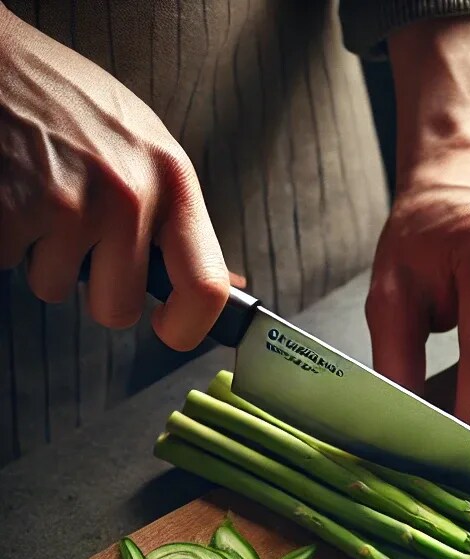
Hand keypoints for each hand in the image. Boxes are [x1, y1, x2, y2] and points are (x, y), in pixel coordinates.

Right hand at [0, 6, 227, 348]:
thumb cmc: (70, 103)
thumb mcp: (145, 149)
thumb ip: (179, 219)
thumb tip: (232, 285)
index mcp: (172, 181)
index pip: (206, 286)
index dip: (188, 326)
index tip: (171, 329)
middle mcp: (127, 195)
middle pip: (118, 308)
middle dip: (94, 289)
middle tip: (78, 240)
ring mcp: (66, 203)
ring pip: (54, 289)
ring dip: (41, 257)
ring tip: (38, 196)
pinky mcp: (10, 210)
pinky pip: (9, 265)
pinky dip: (5, 241)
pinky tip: (11, 193)